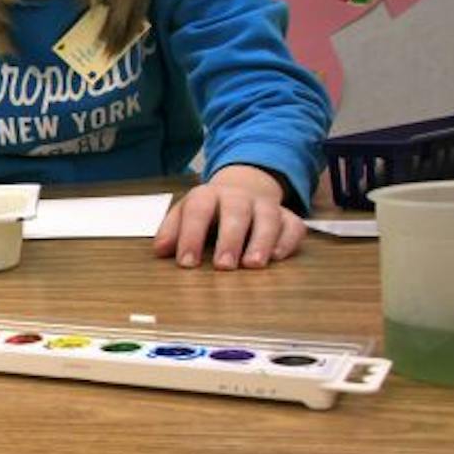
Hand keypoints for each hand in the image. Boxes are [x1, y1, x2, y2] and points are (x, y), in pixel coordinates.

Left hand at [153, 165, 304, 270]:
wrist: (245, 186)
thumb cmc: (209, 210)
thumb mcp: (185, 214)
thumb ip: (172, 231)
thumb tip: (160, 251)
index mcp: (208, 195)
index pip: (197, 211)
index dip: (191, 236)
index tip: (187, 263)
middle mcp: (238, 197)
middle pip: (236, 212)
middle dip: (229, 239)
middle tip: (223, 266)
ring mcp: (265, 205)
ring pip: (268, 218)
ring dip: (261, 241)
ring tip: (253, 265)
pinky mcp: (288, 217)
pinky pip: (293, 226)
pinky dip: (287, 241)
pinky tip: (278, 257)